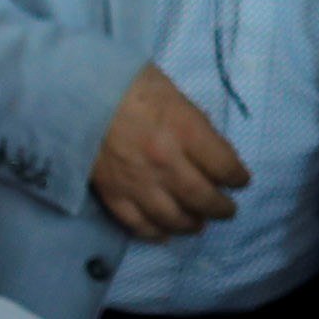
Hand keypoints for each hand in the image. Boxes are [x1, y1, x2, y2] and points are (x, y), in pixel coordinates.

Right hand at [90, 64, 248, 240]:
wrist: (77, 92)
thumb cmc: (130, 83)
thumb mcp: (175, 95)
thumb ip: (194, 125)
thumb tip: (210, 149)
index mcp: (186, 131)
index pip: (224, 166)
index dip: (237, 177)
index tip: (242, 181)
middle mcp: (166, 162)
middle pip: (202, 197)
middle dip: (221, 208)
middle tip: (228, 211)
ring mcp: (138, 181)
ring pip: (172, 217)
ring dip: (191, 225)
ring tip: (200, 224)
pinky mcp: (112, 193)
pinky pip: (137, 223)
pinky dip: (154, 233)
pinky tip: (165, 235)